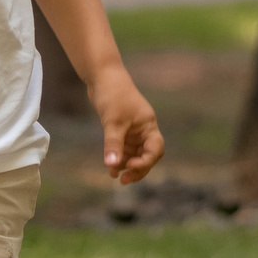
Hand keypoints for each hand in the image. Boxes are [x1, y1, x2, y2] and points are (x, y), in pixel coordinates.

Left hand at [90, 69, 164, 185]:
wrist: (101, 76)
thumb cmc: (112, 95)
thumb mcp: (113, 122)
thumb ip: (113, 145)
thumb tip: (112, 166)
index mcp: (148, 125)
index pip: (155, 149)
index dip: (146, 162)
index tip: (130, 167)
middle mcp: (143, 129)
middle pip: (146, 155)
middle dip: (137, 169)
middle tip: (124, 180)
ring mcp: (132, 130)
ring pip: (134, 154)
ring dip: (126, 165)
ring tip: (114, 175)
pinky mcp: (120, 129)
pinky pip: (123, 149)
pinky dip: (118, 158)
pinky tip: (110, 168)